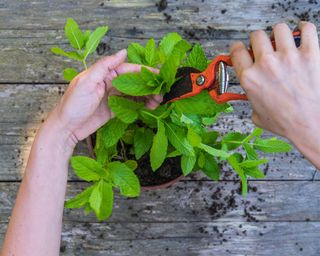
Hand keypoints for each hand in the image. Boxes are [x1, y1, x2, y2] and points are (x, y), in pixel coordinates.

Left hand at [48, 49, 161, 146]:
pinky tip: (149, 107)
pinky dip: (141, 105)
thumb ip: (105, 66)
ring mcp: (113, 97)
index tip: (158, 74)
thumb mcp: (87, 82)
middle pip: (134, 82)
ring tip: (158, 102)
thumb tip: (123, 51)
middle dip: (148, 86)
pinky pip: (131, 105)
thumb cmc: (73, 105)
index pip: (128, 70)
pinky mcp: (114, 109)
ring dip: (147, 96)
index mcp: (103, 74)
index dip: (144, 71)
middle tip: (162, 92)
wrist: (66, 129)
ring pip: (134, 94)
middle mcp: (110, 83)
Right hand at [230, 22, 319, 167]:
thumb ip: (251, 99)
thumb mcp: (257, 115)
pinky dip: (304, 28)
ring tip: (283, 41)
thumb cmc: (286, 123)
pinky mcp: (309, 54)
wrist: (311, 125)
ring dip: (279, 33)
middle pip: (256, 36)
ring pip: (279, 29)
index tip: (241, 49)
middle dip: (258, 40)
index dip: (238, 48)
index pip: (236, 51)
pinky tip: (302, 32)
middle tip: (264, 47)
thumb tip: (252, 95)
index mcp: (250, 78)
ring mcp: (288, 57)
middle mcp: (266, 64)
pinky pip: (307, 29)